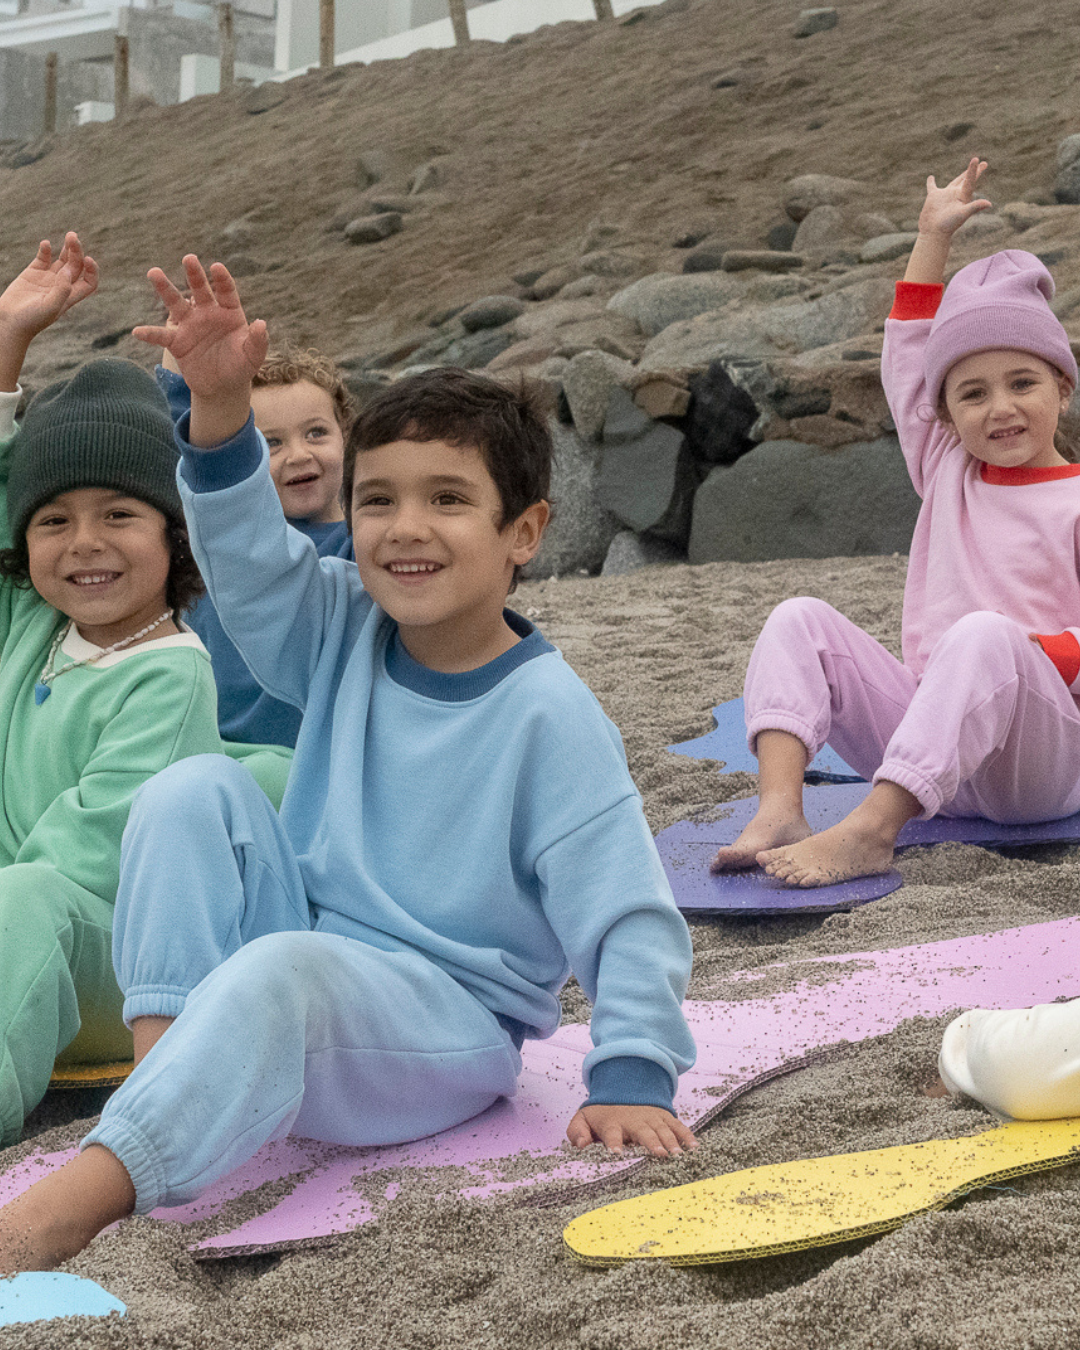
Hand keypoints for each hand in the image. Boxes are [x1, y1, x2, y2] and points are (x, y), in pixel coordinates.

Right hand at [0, 235, 97, 390]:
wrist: (10, 321)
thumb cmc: (32, 320)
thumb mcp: (51, 307)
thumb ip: (62, 289)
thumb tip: (69, 270)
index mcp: (70, 296)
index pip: (89, 282)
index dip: (92, 270)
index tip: (88, 259)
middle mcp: (62, 286)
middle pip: (76, 266)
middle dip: (77, 251)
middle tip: (72, 237)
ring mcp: (48, 278)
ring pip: (63, 259)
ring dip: (67, 248)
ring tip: (70, 235)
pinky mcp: (33, 273)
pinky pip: (43, 258)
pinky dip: (46, 249)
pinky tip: (46, 244)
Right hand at [133, 255, 266, 445]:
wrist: (223, 386)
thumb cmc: (240, 366)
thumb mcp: (253, 356)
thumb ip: (257, 341)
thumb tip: (261, 323)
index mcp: (229, 312)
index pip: (226, 291)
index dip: (222, 279)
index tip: (216, 267)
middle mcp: (208, 313)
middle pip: (200, 290)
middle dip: (195, 275)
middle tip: (189, 258)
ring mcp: (190, 325)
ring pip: (176, 303)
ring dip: (165, 289)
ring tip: (154, 272)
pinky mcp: (177, 342)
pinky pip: (161, 336)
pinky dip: (150, 334)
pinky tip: (137, 332)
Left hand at [567, 1104, 697, 1157]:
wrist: (622, 1088)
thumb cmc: (602, 1113)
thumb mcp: (583, 1118)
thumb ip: (577, 1131)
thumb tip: (580, 1145)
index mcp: (612, 1123)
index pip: (612, 1133)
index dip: (614, 1143)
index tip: (617, 1153)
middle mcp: (634, 1120)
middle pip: (644, 1132)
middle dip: (651, 1142)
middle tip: (659, 1155)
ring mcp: (651, 1118)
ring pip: (663, 1130)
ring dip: (671, 1142)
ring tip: (678, 1155)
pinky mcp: (665, 1117)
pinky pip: (678, 1126)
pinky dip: (686, 1136)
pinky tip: (694, 1148)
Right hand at [918, 157, 990, 238]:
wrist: (934, 232)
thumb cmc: (948, 225)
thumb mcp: (962, 214)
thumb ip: (975, 207)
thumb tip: (989, 204)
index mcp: (963, 196)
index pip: (971, 181)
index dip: (975, 171)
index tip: (982, 162)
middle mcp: (955, 195)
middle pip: (967, 180)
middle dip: (974, 172)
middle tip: (984, 163)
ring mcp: (944, 195)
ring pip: (954, 182)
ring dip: (960, 176)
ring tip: (966, 169)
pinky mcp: (933, 197)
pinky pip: (932, 187)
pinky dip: (931, 182)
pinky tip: (931, 177)